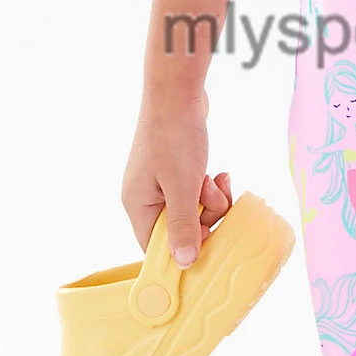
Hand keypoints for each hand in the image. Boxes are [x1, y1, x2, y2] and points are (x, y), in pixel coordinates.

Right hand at [122, 87, 233, 263]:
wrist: (176, 93)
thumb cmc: (174, 137)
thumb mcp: (183, 187)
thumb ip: (184, 226)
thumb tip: (183, 262)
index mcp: (138, 205)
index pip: (155, 248)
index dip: (181, 251)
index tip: (207, 244)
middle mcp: (145, 198)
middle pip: (179, 230)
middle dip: (204, 218)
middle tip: (211, 198)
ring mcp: (159, 184)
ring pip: (193, 211)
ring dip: (211, 201)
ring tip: (214, 180)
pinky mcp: (174, 171)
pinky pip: (196, 193)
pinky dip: (209, 187)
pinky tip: (217, 174)